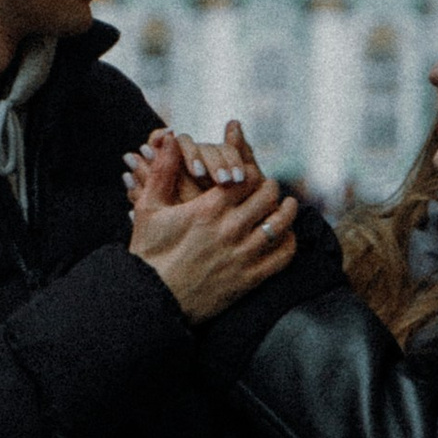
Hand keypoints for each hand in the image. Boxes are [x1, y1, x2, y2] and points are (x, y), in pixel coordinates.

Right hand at [129, 129, 300, 322]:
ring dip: (287, 211)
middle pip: (267, 197)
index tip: (249, 173)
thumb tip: (169, 137)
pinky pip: (282, 256)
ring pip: (279, 224)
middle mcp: (229, 229)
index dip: (251, 172)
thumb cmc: (148, 252)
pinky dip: (289, 242)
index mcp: (207, 209)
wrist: (153, 299)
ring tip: (287, 205)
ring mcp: (242, 254)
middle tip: (270, 187)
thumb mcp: (148, 208)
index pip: (245, 179)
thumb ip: (162, 170)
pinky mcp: (249, 279)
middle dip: (270, 188)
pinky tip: (286, 235)